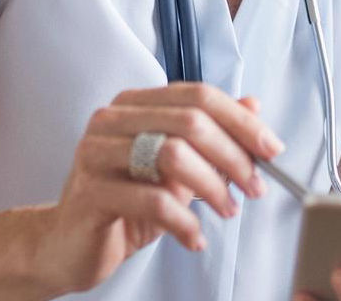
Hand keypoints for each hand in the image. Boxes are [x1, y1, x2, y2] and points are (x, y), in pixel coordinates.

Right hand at [30, 84, 285, 294]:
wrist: (69, 244)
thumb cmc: (126, 202)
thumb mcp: (176, 167)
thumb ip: (211, 134)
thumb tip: (253, 104)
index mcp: (134, 104)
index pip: (199, 96)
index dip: (241, 121)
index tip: (271, 149)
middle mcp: (111, 121)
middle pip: (190, 122)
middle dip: (233, 156)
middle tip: (254, 186)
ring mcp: (95, 153)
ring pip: (172, 156)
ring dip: (212, 187)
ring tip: (227, 210)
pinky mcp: (90, 192)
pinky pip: (153, 201)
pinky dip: (185, 222)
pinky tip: (194, 237)